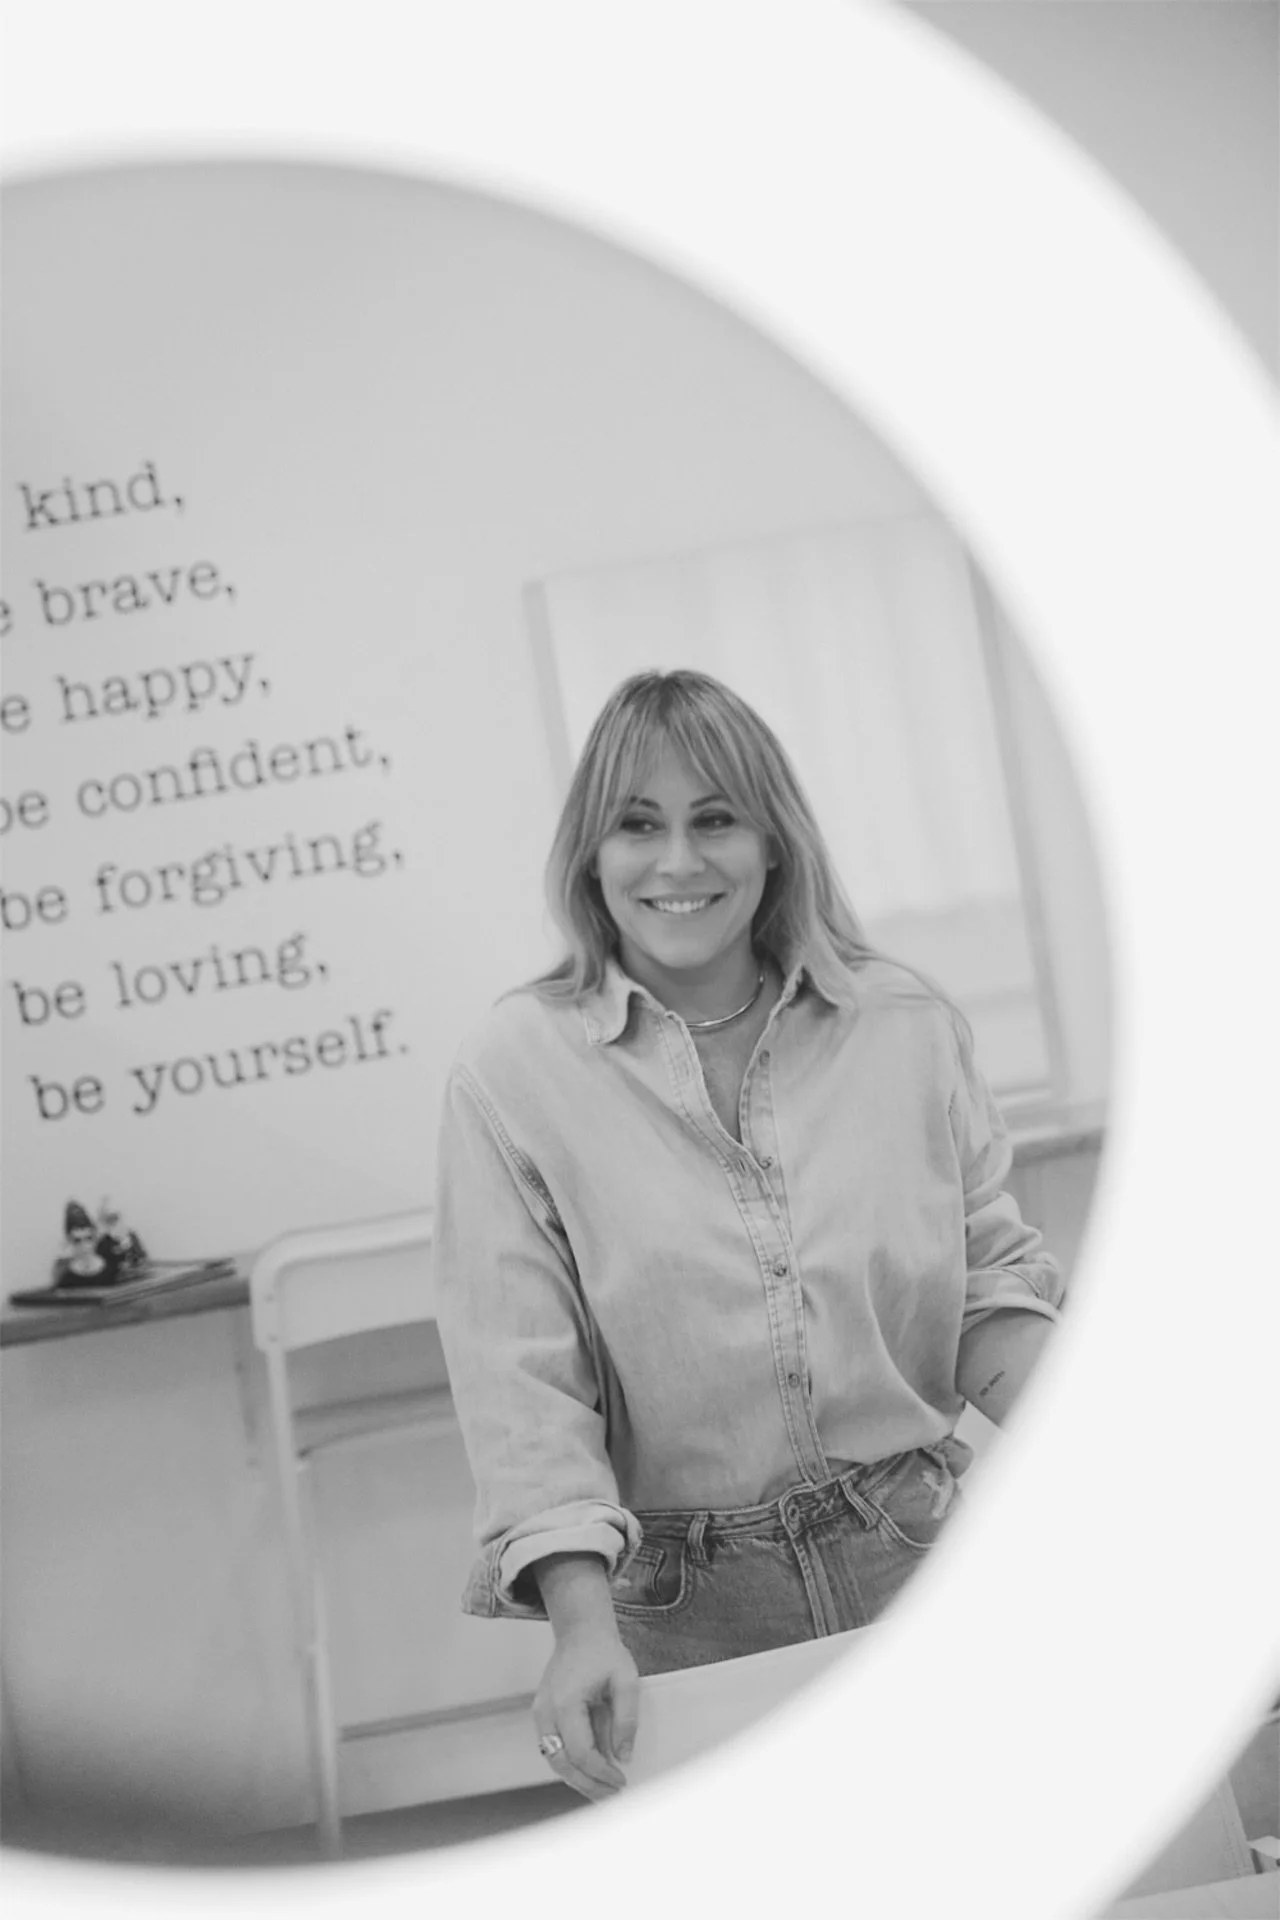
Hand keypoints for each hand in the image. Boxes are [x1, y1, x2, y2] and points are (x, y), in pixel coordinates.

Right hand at [533, 1623, 639, 1801]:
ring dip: (577, 1779)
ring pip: (553, 1760)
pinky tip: (589, 1772)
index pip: (581, 1752)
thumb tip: (623, 1756)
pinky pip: (552, 1748)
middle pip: (561, 1763)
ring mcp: (541, 1713)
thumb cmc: (603, 1652)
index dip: (601, 1772)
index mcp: (565, 1702)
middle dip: (587, 1784)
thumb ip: (626, 1719)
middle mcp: (546, 1712)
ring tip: (601, 1792)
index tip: (621, 1780)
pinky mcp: (543, 1715)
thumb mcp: (626, 1680)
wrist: (580, 1632)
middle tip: (611, 1797)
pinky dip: (570, 1764)